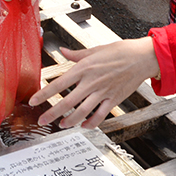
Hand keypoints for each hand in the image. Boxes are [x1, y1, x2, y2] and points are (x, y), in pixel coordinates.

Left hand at [28, 38, 160, 128]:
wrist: (142, 57)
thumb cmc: (119, 51)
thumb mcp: (95, 50)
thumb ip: (76, 54)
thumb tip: (62, 50)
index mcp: (84, 68)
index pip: (59, 83)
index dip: (44, 94)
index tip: (33, 101)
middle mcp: (91, 82)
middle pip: (67, 102)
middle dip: (52, 113)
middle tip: (41, 120)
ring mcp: (103, 92)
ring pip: (82, 112)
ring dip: (70, 121)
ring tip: (62, 124)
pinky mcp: (114, 100)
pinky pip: (100, 115)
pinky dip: (91, 123)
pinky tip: (84, 125)